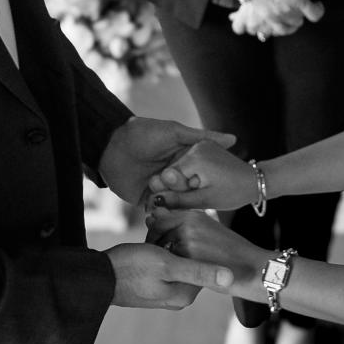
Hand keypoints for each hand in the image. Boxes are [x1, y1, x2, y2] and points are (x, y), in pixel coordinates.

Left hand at [98, 118, 235, 208]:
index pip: (200, 176)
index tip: (201, 183)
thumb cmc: (142, 134)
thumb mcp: (175, 132)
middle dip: (186, 194)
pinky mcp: (146, 199)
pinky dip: (161, 211)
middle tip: (175, 188)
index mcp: (184, 160)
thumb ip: (202, 137)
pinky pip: (159, 209)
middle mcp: (175, 176)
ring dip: (173, 203)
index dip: (202, 181)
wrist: (109, 146)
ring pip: (175, 203)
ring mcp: (161, 189)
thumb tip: (234, 139)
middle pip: (189, 192)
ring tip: (167, 199)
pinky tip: (160, 210)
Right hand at [104, 242, 233, 308]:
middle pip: (188, 259)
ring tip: (148, 240)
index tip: (168, 235)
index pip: (200, 259)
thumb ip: (199, 270)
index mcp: (185, 294)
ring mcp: (164, 292)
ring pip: (174, 259)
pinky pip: (162, 264)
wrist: (97, 278)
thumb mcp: (167, 264)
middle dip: (175, 242)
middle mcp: (177, 297)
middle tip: (156, 235)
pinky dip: (155, 251)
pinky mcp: (151, 286)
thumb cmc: (130, 268)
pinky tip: (143, 246)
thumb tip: (231, 278)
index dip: (186, 240)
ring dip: (164, 245)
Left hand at [145, 210, 263, 300]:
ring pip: (159, 247)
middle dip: (154, 243)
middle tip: (161, 256)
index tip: (158, 241)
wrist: (252, 269)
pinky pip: (167, 262)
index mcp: (193, 215)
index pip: (159, 218)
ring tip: (169, 265)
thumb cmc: (231, 252)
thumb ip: (187, 225)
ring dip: (159, 256)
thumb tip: (157, 218)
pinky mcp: (188, 258)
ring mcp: (187, 240)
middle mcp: (188, 223)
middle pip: (156, 231)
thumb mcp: (210, 229)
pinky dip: (168, 268)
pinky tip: (177, 274)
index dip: (155, 230)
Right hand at [147, 139, 257, 210]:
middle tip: (201, 192)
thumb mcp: (205, 200)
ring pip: (179, 167)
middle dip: (181, 185)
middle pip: (173, 170)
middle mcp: (196, 146)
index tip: (195, 195)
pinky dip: (192, 173)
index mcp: (195, 157)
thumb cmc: (233, 193)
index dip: (177, 191)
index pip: (169, 178)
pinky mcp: (204, 146)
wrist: (254, 181)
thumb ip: (178, 200)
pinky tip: (204, 181)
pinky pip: (188, 162)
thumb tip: (155, 201)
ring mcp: (201, 144)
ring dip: (186, 180)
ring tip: (204, 187)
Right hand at [233, 0, 327, 39]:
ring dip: (285, 25)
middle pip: (298, 23)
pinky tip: (266, 23)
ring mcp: (270, 20)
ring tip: (283, 16)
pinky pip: (262, 33)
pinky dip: (265, 30)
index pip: (315, 15)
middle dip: (299, 15)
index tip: (316, 4)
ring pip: (283, 31)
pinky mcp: (256, 21)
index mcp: (297, 2)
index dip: (318, 9)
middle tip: (295, 7)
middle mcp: (285, 14)